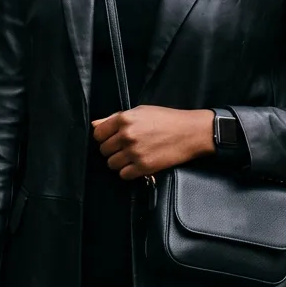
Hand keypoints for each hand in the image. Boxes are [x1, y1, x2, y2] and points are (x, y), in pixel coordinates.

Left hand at [92, 106, 214, 179]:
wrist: (190, 132)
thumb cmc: (167, 119)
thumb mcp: (140, 111)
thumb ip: (115, 118)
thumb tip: (95, 125)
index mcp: (124, 119)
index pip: (98, 134)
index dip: (104, 137)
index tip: (112, 139)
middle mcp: (127, 135)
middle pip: (104, 150)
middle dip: (112, 150)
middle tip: (125, 148)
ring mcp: (135, 152)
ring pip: (111, 164)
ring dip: (119, 162)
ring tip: (132, 157)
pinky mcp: (144, 167)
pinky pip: (123, 175)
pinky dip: (129, 172)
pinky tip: (137, 165)